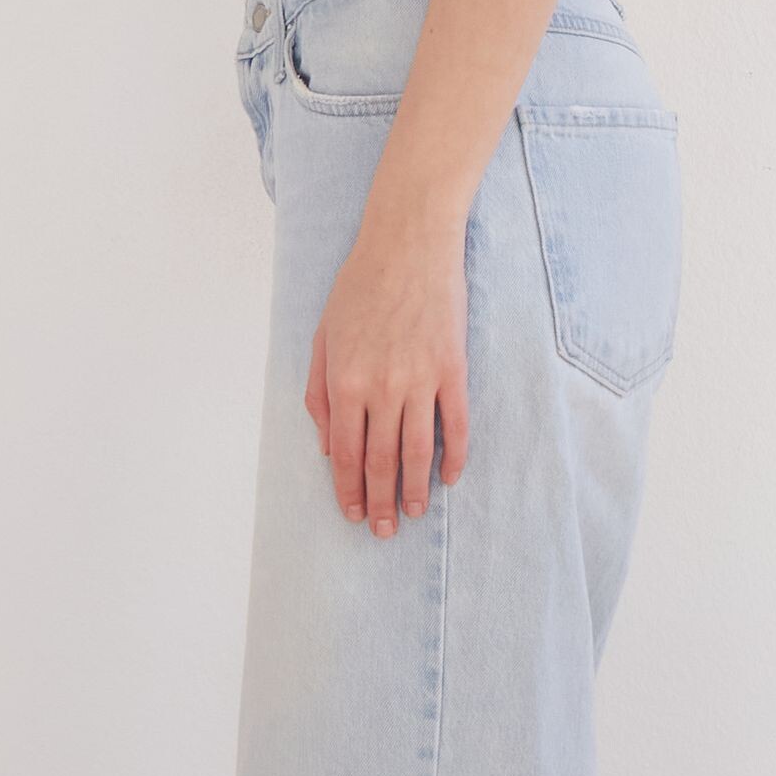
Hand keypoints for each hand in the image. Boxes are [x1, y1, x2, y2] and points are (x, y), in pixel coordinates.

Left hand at [306, 203, 470, 536]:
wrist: (408, 244)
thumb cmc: (359, 287)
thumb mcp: (322, 337)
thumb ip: (319, 393)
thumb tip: (328, 443)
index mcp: (346, 383)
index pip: (346, 454)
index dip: (349, 490)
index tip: (353, 515)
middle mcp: (383, 388)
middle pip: (381, 461)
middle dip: (381, 502)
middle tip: (385, 531)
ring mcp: (422, 380)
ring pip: (418, 452)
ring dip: (415, 489)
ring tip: (415, 513)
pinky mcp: (453, 370)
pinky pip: (456, 425)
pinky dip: (455, 456)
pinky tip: (451, 478)